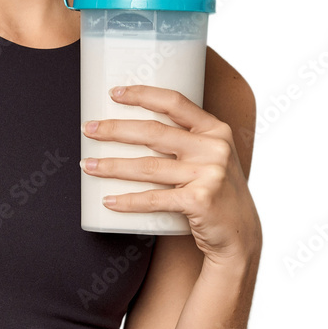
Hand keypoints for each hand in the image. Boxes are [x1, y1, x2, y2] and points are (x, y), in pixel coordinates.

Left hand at [81, 84, 261, 264]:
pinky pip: (154, 199)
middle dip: (114, 130)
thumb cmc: (215, 191)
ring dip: (111, 166)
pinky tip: (108, 200)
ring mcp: (209, 175)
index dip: (142, 94)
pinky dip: (127, 201)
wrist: (239, 235)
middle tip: (88, 130)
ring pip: (147, 166)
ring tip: (88, 165)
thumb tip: (131, 128)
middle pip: (153, 132)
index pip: (174, 102)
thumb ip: (185, 141)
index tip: (114, 93)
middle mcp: (214, 148)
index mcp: (215, 130)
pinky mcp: (200, 201)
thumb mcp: (210, 158)